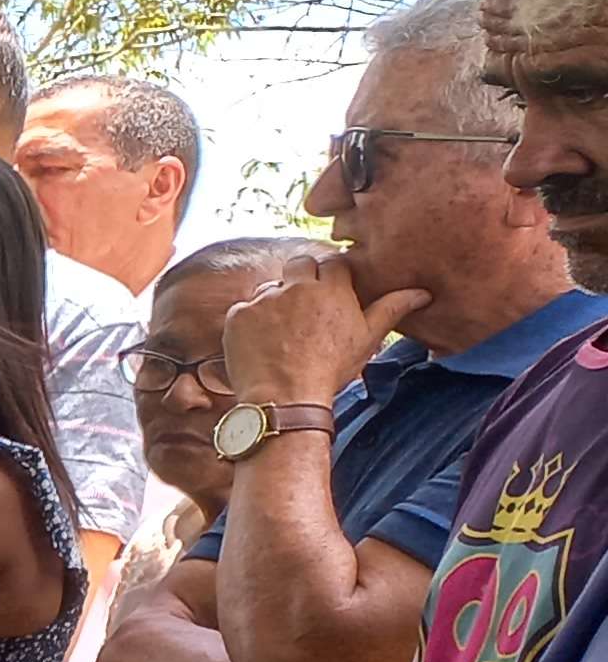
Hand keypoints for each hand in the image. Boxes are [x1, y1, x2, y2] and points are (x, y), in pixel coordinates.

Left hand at [216, 247, 411, 418]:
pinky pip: (245, 308)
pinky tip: (263, 344)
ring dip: (276, 302)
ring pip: (271, 287)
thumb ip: (392, 309)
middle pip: (300, 264)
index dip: (330, 276)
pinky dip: (251, 322)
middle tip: (304, 307)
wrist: (285, 399)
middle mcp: (297, 287)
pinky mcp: (238, 315)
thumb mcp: (367, 339)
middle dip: (302, 278)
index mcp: (332, 290)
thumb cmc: (330, 369)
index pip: (333, 262)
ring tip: (283, 334)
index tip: (329, 292)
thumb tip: (422, 292)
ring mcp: (264, 300)